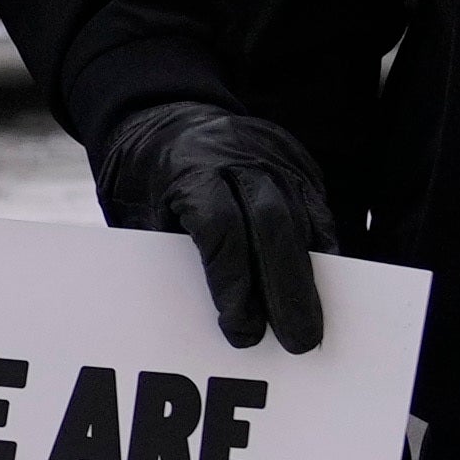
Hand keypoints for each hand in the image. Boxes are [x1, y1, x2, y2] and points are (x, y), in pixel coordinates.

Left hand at [86, 97, 335, 354]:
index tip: (241, 331)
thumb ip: (166, 257)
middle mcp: (236, 156)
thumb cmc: (144, 181)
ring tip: (312, 327)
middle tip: (298, 342)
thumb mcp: (137, 215)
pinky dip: (318, 250)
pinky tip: (322, 287)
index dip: (233, 283)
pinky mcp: (296, 159)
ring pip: (302, 216)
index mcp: (187, 168)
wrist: (162, 117)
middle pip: (272, 223)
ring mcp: (272, 153)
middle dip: (287, 288)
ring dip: (311, 276)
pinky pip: (314, 208)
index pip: (220, 227)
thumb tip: (198, 325)